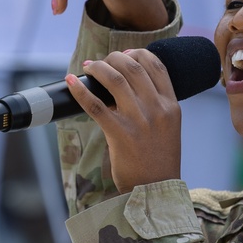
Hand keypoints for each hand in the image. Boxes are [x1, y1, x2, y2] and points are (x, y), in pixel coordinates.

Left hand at [65, 49, 180, 192]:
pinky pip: (95, 105)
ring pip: (114, 79)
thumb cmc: (159, 160)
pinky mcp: (119, 134)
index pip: (157, 66)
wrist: (156, 190)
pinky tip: (71, 82)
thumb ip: (156, 106)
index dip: (139, 53)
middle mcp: (157, 109)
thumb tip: (127, 85)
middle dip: (114, 58)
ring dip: (98, 68)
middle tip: (102, 62)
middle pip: (133, 67)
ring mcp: (138, 120)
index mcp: (171, 106)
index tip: (125, 54)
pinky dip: (80, 90)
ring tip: (88, 68)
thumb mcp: (168, 128)